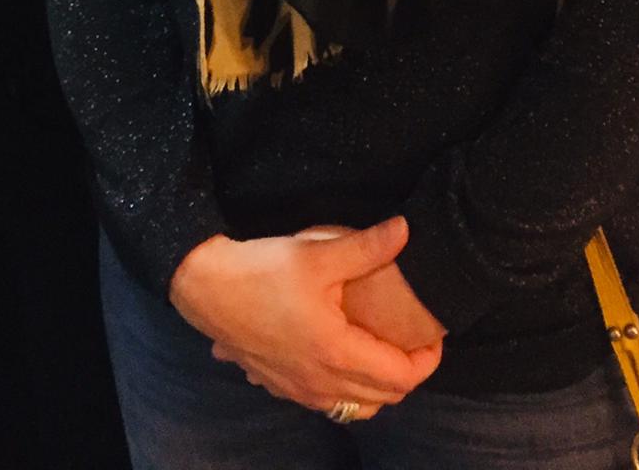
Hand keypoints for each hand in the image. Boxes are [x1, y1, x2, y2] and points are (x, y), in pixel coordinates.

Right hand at [169, 218, 442, 417]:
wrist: (204, 287)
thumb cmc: (261, 271)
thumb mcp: (318, 254)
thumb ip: (367, 247)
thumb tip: (405, 230)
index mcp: (338, 354)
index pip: (402, 376)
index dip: (427, 359)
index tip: (434, 334)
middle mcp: (322, 384)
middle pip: (385, 398)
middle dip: (407, 372)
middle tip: (412, 338)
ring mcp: (299, 390)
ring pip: (357, 407)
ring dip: (377, 386)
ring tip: (380, 349)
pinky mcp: (279, 386)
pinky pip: (328, 402)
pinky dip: (346, 389)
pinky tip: (337, 356)